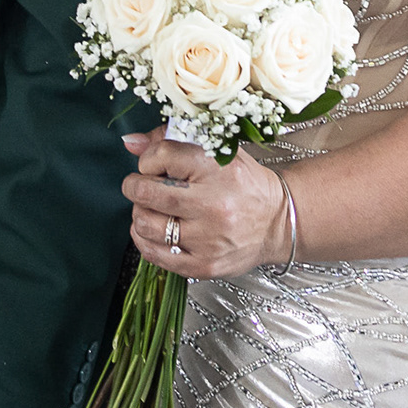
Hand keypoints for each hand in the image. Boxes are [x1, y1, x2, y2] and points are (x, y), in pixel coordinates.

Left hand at [121, 132, 284, 279]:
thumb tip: (131, 142)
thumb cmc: (244, 185)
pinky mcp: (204, 264)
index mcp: (218, 169)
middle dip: (135, 185)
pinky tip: (153, 230)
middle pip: (146, 192)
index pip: (161, 155)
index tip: (154, 164)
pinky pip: (154, 254)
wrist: (277, 222)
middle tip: (141, 185)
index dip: (148, 158)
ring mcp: (208, 238)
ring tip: (152, 208)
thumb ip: (172, 142)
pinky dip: (143, 240)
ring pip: (145, 224)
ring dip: (140, 212)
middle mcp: (213, 204)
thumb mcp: (218, 152)